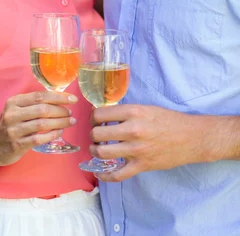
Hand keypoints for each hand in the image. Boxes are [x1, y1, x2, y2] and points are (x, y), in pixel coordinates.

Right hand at [0, 91, 76, 165]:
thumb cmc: (11, 125)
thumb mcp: (17, 110)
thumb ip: (33, 103)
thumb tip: (59, 98)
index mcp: (14, 102)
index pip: (40, 96)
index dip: (58, 97)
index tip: (72, 99)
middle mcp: (12, 114)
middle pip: (42, 109)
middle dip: (61, 110)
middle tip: (71, 112)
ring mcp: (14, 130)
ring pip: (42, 124)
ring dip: (60, 122)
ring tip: (70, 121)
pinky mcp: (17, 144)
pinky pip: (39, 138)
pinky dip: (52, 134)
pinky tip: (60, 132)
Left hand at [89, 104, 212, 181]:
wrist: (191, 138)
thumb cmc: (169, 120)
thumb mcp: (146, 108)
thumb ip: (126, 112)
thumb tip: (105, 116)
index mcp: (133, 112)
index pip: (100, 114)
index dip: (93, 117)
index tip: (95, 120)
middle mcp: (132, 130)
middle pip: (97, 134)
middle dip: (93, 134)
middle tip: (96, 134)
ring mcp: (136, 150)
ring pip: (102, 153)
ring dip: (95, 151)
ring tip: (96, 148)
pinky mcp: (141, 166)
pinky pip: (117, 175)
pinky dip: (105, 176)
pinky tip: (99, 173)